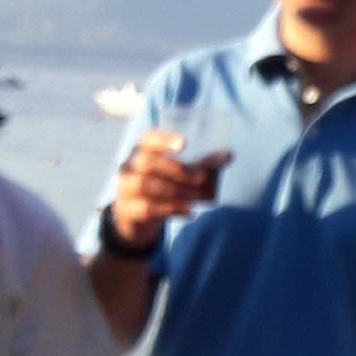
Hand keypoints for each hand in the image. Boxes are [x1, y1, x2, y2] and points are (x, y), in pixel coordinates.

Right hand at [105, 131, 232, 250]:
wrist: (136, 216)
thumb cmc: (162, 185)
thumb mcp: (178, 174)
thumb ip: (202, 164)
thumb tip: (229, 156)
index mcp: (142, 150)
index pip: (149, 139)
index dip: (165, 140)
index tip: (184, 144)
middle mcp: (130, 166)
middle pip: (148, 162)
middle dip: (177, 169)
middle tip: (201, 177)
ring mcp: (126, 188)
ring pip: (146, 185)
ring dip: (176, 191)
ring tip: (196, 197)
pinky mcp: (129, 209)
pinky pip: (147, 208)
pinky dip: (171, 210)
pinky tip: (190, 211)